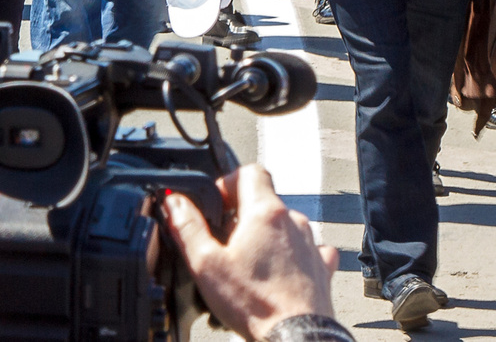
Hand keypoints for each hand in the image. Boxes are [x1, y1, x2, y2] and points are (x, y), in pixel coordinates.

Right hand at [159, 165, 336, 339]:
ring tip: (249, 263)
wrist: (295, 337)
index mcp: (264, 212)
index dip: (228, 182)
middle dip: (243, 215)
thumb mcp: (206, 264)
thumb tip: (174, 202)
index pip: (249, 171)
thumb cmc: (255, 304)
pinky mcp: (321, 267)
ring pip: (285, 225)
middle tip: (226, 241)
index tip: (217, 205)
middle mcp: (293, 221)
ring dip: (267, 236)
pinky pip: (308, 249)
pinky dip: (292, 255)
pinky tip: (279, 272)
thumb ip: (187, 227)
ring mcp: (310, 243)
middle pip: (265, 200)